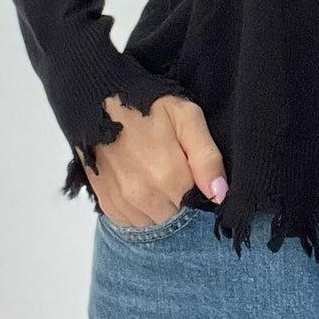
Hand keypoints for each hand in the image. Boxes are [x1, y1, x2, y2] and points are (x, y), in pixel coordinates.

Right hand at [75, 91, 228, 227]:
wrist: (98, 97)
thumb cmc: (147, 104)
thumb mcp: (187, 118)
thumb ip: (207, 158)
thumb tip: (220, 195)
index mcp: (170, 177)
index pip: (198, 205)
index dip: (198, 187)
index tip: (190, 168)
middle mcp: (144, 196)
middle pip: (175, 215)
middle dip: (178, 198)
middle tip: (171, 166)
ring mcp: (122, 201)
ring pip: (153, 221)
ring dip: (158, 205)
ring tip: (152, 172)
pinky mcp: (105, 202)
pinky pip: (130, 221)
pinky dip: (137, 209)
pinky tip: (137, 181)